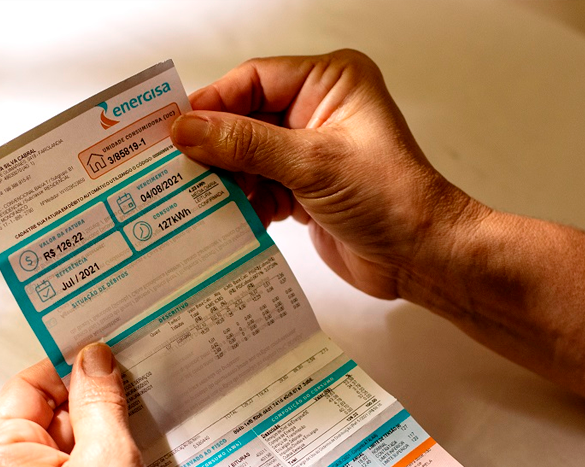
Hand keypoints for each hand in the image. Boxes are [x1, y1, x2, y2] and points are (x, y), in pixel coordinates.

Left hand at [0, 344, 158, 466]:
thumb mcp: (110, 461)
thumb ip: (100, 401)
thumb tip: (93, 358)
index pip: (28, 384)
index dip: (69, 368)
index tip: (104, 360)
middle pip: (41, 415)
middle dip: (86, 410)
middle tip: (127, 409)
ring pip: (53, 447)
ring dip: (91, 441)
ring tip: (125, 452)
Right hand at [171, 50, 485, 299]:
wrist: (420, 256)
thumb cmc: (392, 199)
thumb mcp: (312, 163)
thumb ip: (246, 144)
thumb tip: (189, 128)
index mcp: (330, 82)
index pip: (253, 80)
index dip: (212, 104)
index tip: (176, 130)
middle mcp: (317, 109)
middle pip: (245, 118)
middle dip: (217, 147)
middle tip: (182, 169)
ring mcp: (308, 149)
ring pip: (247, 154)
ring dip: (230, 179)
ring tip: (211, 199)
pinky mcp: (303, 185)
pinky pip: (258, 184)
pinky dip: (247, 201)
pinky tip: (244, 216)